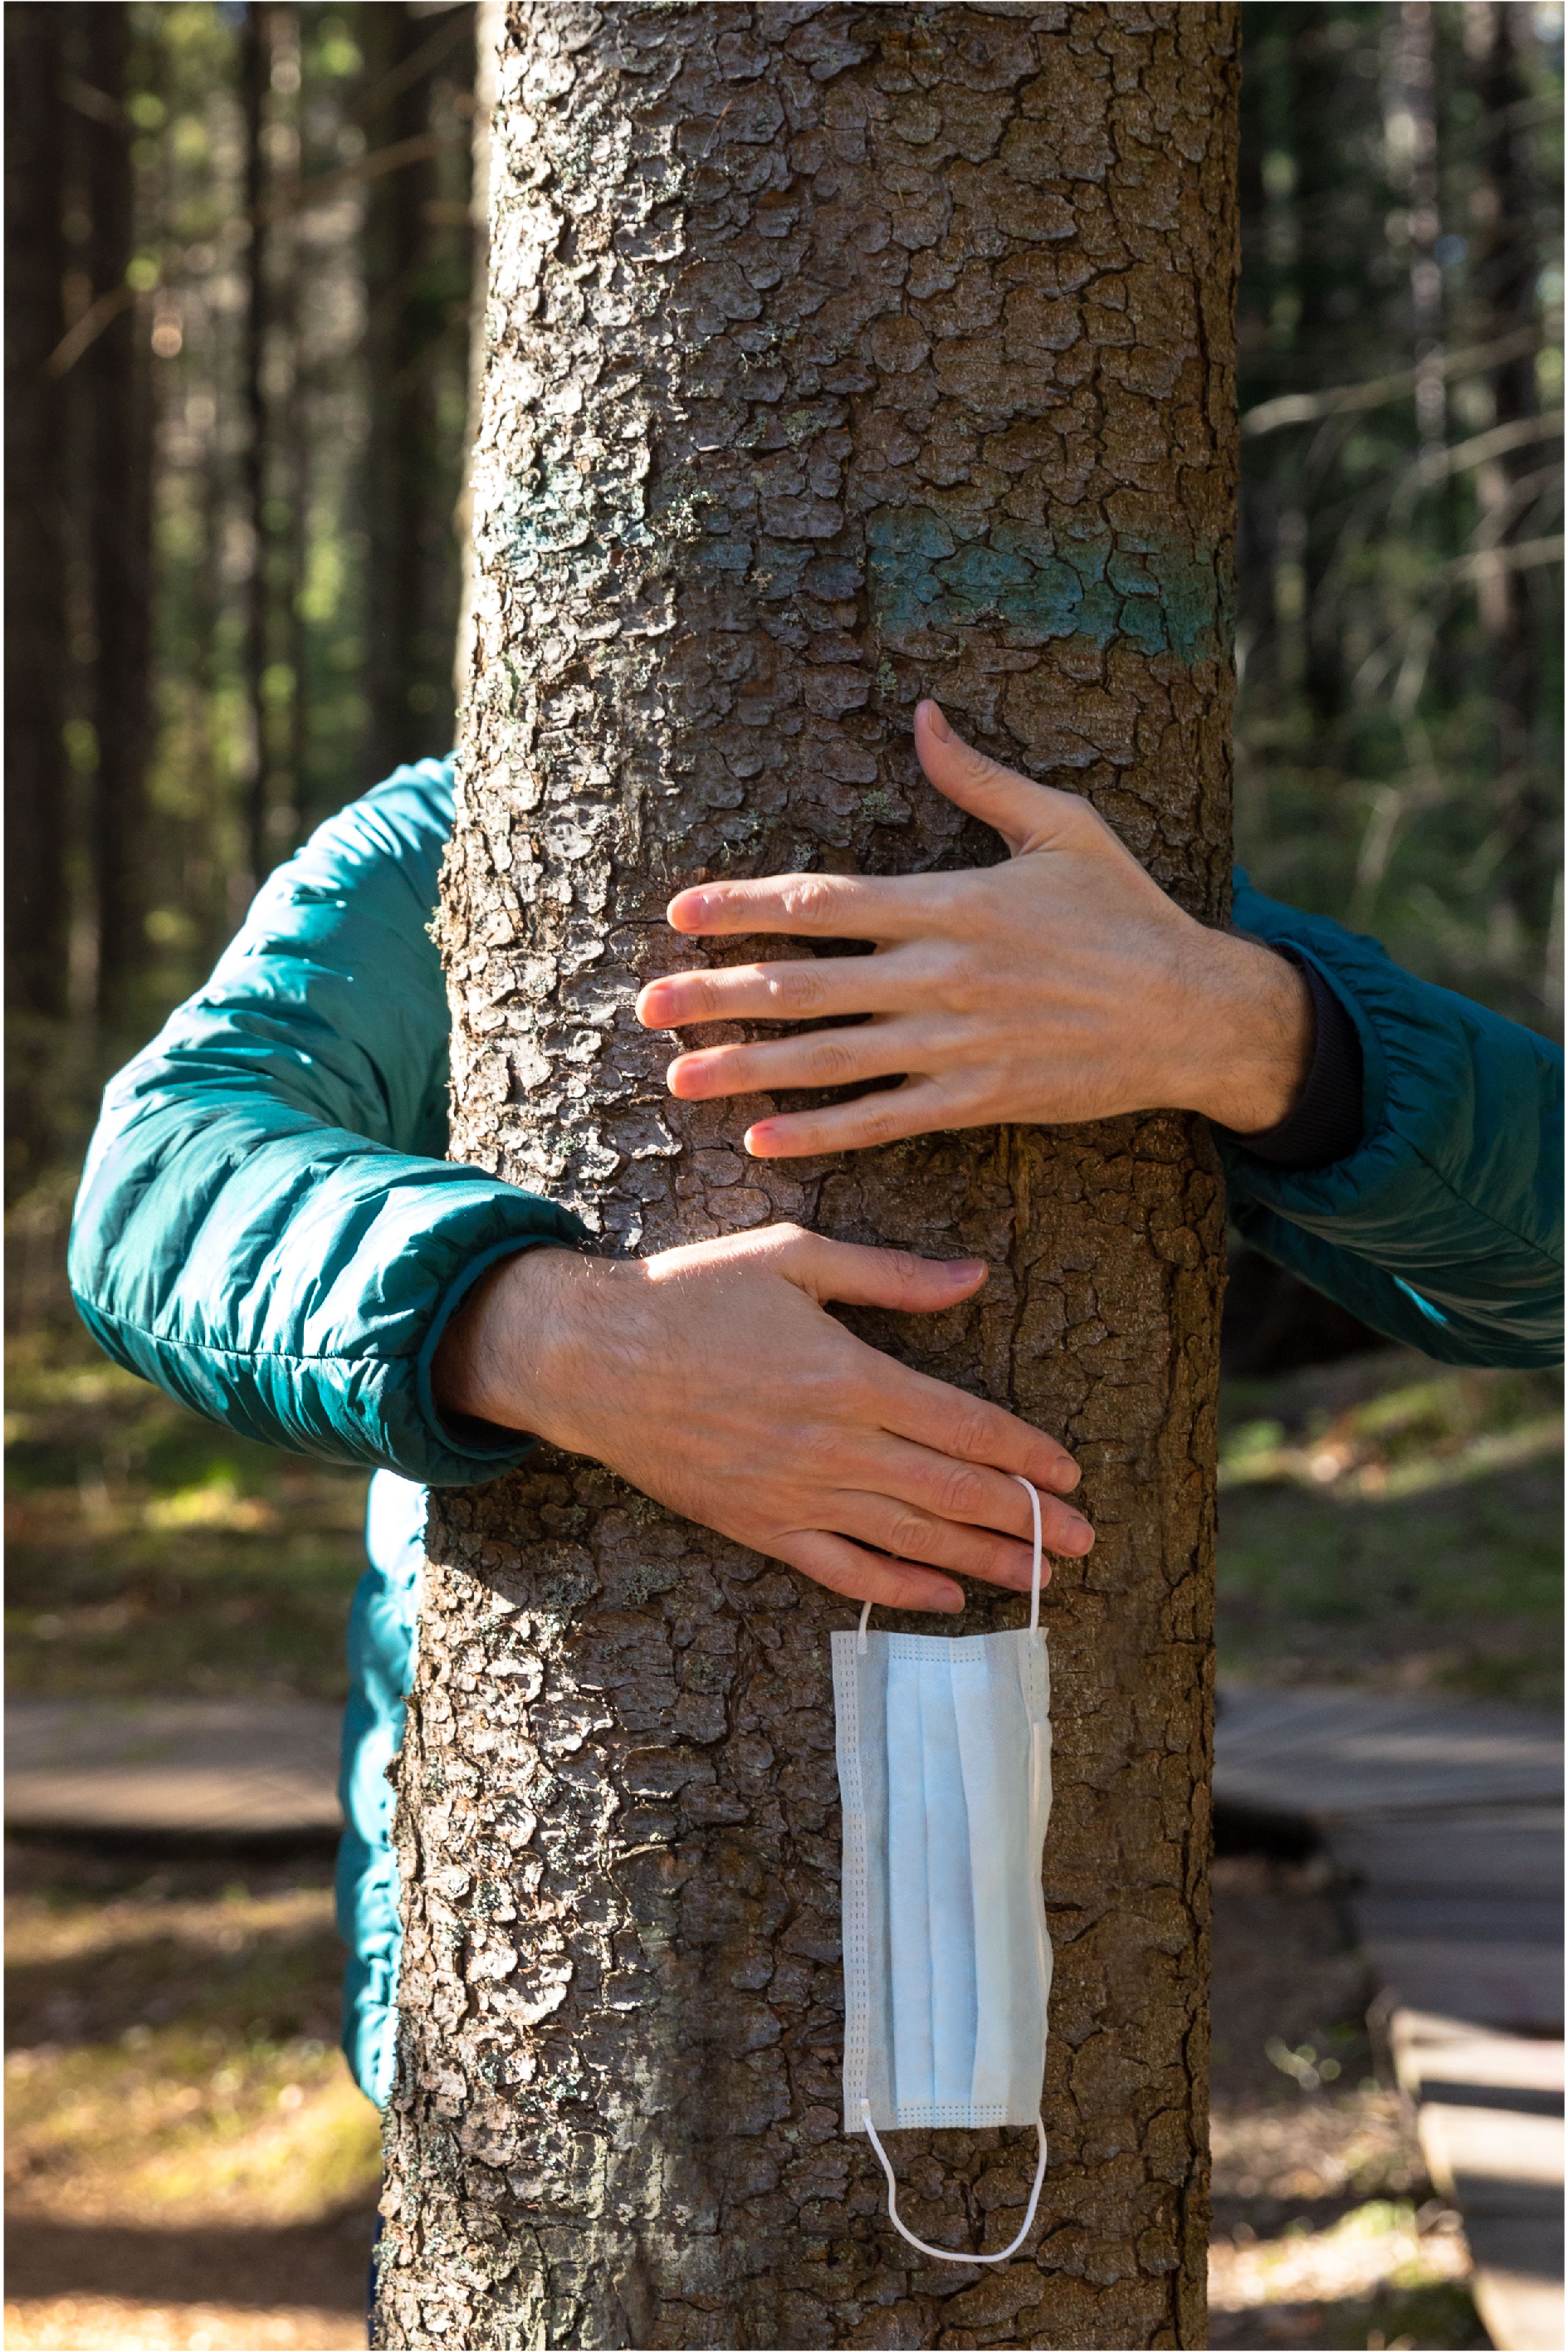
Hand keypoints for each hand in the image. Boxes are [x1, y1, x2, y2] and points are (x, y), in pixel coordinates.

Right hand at [431, 1227, 1092, 1613]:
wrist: (588, 1357)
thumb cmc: (690, 1292)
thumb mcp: (793, 1256)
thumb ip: (889, 1275)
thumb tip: (974, 1277)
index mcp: (849, 1375)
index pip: (963, 1424)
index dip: (1024, 1452)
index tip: (1070, 1472)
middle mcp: (833, 1445)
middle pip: (952, 1491)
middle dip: (1028, 1518)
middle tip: (1087, 1540)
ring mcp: (795, 1494)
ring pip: (910, 1537)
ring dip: (982, 1558)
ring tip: (1041, 1575)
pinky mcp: (758, 1525)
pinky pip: (843, 1568)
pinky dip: (899, 1587)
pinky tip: (945, 1597)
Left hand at [635, 700, 1313, 1156]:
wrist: (1196, 1013)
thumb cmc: (1128, 913)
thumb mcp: (1064, 825)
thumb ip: (980, 779)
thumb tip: (922, 714)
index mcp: (952, 901)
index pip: (824, 901)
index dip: (744, 907)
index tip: (680, 913)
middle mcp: (942, 973)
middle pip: (806, 983)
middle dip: (718, 993)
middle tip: (646, 1006)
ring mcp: (958, 1041)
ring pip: (831, 1057)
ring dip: (749, 1068)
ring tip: (679, 1077)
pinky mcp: (979, 1097)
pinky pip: (886, 1117)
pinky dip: (823, 1132)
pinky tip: (763, 1141)